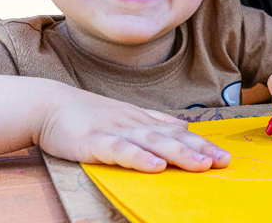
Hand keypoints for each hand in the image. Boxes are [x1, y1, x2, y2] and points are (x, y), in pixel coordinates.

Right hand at [35, 88, 230, 172]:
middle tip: (223, 161)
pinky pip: (120, 151)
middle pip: (171, 138)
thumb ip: (153, 122)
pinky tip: (155, 166)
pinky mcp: (95, 141)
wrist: (47, 104)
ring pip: (152, 143)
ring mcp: (115, 131)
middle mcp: (133, 124)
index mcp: (141, 120)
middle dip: (199, 150)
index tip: (224, 155)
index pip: (177, 133)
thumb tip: (182, 126)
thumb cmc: (85, 114)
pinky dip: (138, 158)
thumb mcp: (124, 116)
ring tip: (201, 165)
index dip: (201, 144)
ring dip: (178, 153)